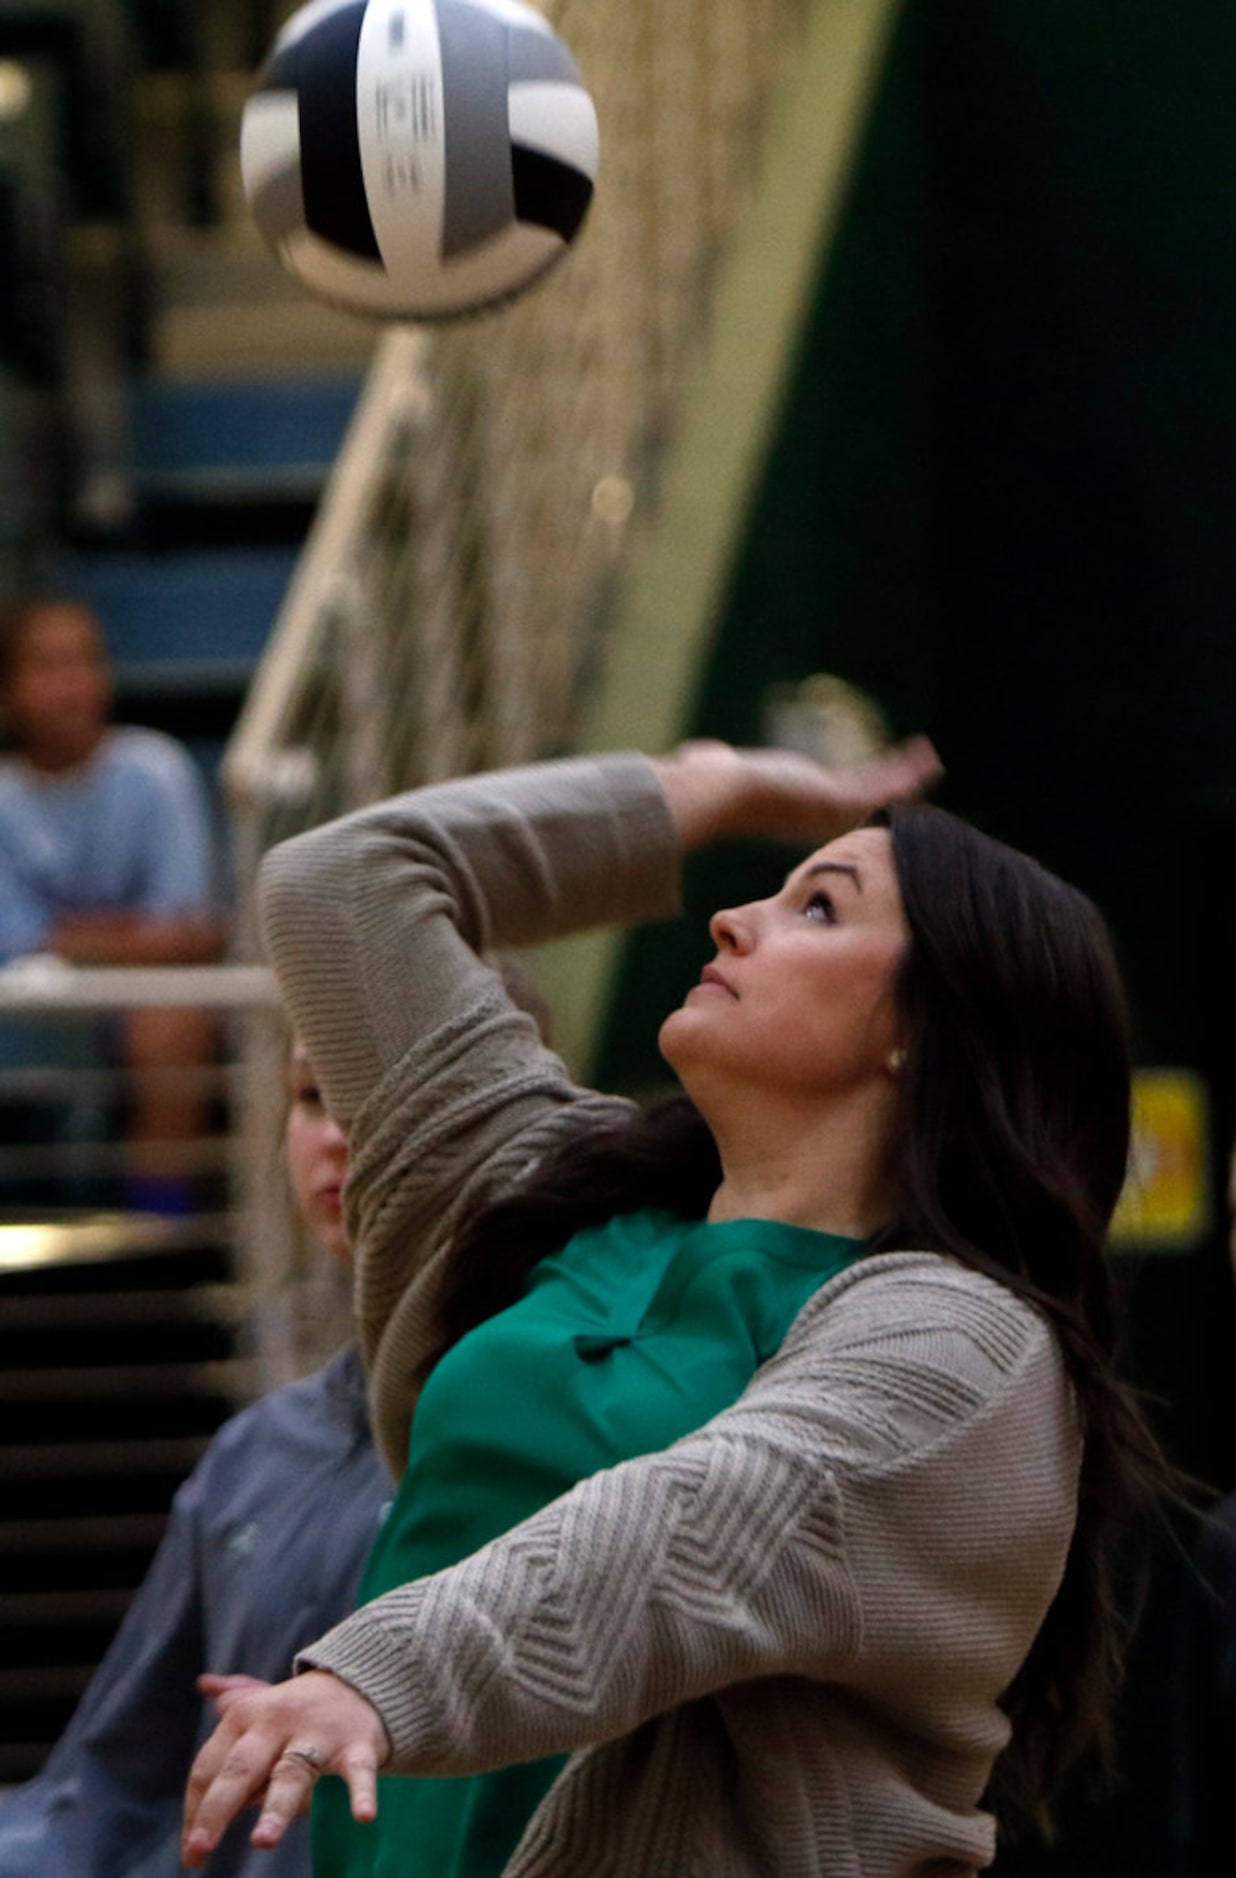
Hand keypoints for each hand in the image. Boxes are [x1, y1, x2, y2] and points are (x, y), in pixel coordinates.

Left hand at [182, 1669, 390, 1865]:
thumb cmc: (301, 1707)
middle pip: (240, 1768)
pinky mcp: (356, 1746)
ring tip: (262, 1841)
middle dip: (217, 1808)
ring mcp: (318, 1734)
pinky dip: (361, 1793)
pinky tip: (364, 1816)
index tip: (191, 1849)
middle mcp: (277, 1722)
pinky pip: (357, 1772)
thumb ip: (233, 1699)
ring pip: (291, 1773)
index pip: (210, 1765)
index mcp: (247, 1715)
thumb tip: (204, 1683)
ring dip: (276, 1808)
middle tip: (199, 1848)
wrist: (364, 1682)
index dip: (196, 1808)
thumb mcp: (266, 1700)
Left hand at [653, 735, 941, 850]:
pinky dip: (907, 769)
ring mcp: (830, 810)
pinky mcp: (843, 798)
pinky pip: (883, 783)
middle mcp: (812, 815)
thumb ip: (713, 759)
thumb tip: (703, 753)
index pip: (821, 804)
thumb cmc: (710, 784)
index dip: (840, 796)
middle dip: (880, 791)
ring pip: (876, 792)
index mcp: (785, 810)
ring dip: (903, 779)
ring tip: (928, 766)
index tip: (853, 789)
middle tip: (902, 783)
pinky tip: (929, 757)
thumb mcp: (716, 764)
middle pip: (855, 804)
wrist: (721, 793)